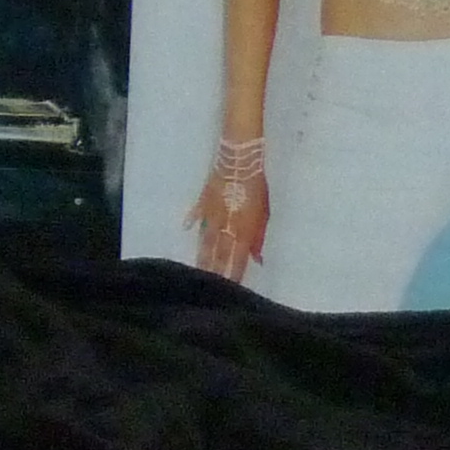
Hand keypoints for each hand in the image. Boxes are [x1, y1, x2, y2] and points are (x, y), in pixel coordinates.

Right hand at [190, 149, 268, 280]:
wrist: (239, 160)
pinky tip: (185, 229)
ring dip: (201, 257)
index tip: (231, 288)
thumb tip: (258, 258)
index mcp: (242, 230)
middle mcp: (224, 227)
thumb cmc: (257, 186)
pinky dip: (191, 221)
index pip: (237, 259)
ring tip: (195, 269)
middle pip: (218, 255)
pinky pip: (196, 214)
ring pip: (204, 242)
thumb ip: (259, 236)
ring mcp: (211, 215)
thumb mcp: (264, 212)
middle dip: (214, 272)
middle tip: (208, 286)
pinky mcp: (203, 202)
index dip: (234, 275)